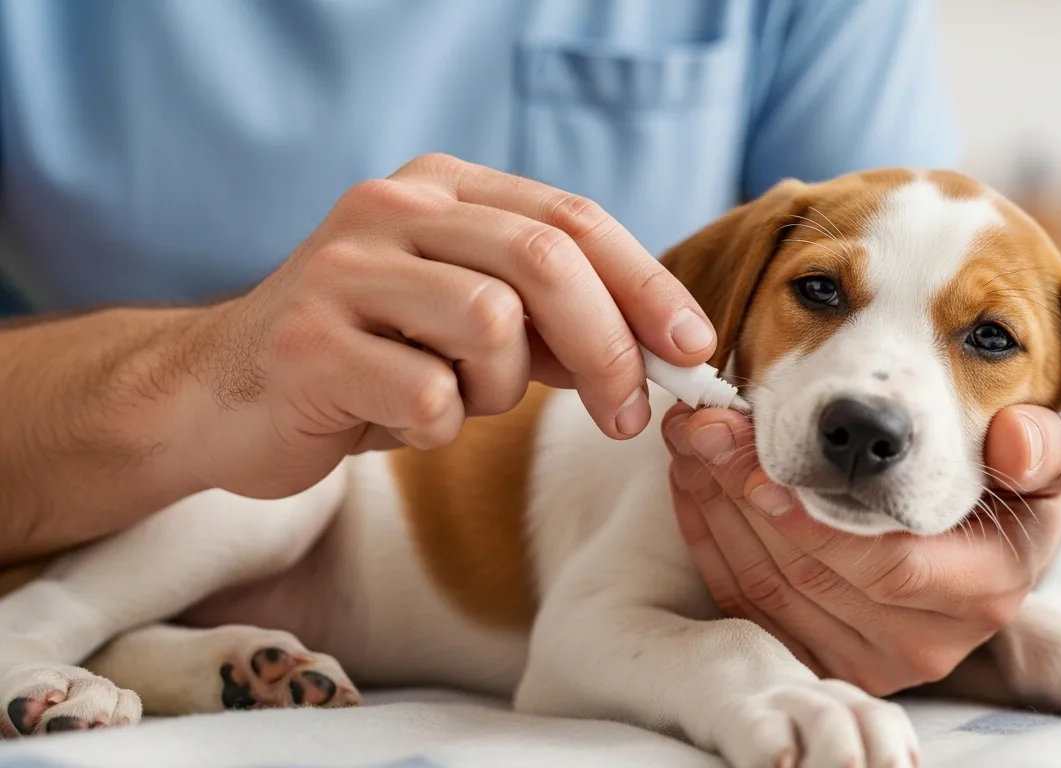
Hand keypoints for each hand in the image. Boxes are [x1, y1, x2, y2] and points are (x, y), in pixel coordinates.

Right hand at [172, 154, 715, 497]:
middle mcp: (393, 210)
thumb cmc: (370, 359)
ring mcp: (343, 269)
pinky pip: (428, 396)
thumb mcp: (471, 327)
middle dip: (608, 346)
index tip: (692, 348)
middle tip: (626, 415)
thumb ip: (555, 324)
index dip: (646, 284)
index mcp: (443, 189)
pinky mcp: (307, 342)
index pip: (573, 218)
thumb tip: (664, 352)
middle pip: (544, 260)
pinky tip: (404, 421)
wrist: (224, 394)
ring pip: (490, 323)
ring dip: (502, 389)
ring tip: (460, 400)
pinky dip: (439, 427)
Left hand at [663, 403, 1060, 695]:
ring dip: (717, 507)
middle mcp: (926, 639)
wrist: (976, 538)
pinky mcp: (819, 656)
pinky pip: (746, 605)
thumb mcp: (1037, 462)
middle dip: (743, 492)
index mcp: (983, 587)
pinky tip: (692, 482)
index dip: (811, 515)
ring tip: (690, 437)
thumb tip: (1016, 441)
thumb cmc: (1001, 485)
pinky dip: (710, 539)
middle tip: (701, 423)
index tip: (754, 453)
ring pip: (769, 590)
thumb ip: (1038, 447)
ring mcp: (867, 659)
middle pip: (811, 575)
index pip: (885, 564)